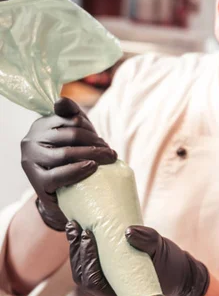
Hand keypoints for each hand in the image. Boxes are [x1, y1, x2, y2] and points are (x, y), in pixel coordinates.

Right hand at [21, 98, 116, 230]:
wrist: (62, 195)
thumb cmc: (71, 161)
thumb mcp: (74, 136)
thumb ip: (71, 115)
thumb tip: (60, 100)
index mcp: (40, 125)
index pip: (71, 119)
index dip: (90, 129)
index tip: (103, 142)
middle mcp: (30, 140)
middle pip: (71, 135)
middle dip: (95, 143)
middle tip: (110, 154)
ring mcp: (31, 161)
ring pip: (65, 153)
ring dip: (92, 156)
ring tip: (107, 161)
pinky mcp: (36, 181)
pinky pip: (58, 175)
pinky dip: (77, 171)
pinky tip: (92, 168)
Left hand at [65, 222, 209, 295]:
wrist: (176, 272)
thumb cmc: (170, 266)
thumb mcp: (160, 251)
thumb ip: (147, 241)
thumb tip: (128, 231)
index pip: (93, 282)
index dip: (87, 259)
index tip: (87, 235)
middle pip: (83, 277)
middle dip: (77, 251)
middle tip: (76, 227)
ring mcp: (105, 289)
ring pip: (82, 271)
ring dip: (76, 249)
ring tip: (73, 226)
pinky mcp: (104, 278)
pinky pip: (87, 266)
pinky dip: (82, 250)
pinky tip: (78, 232)